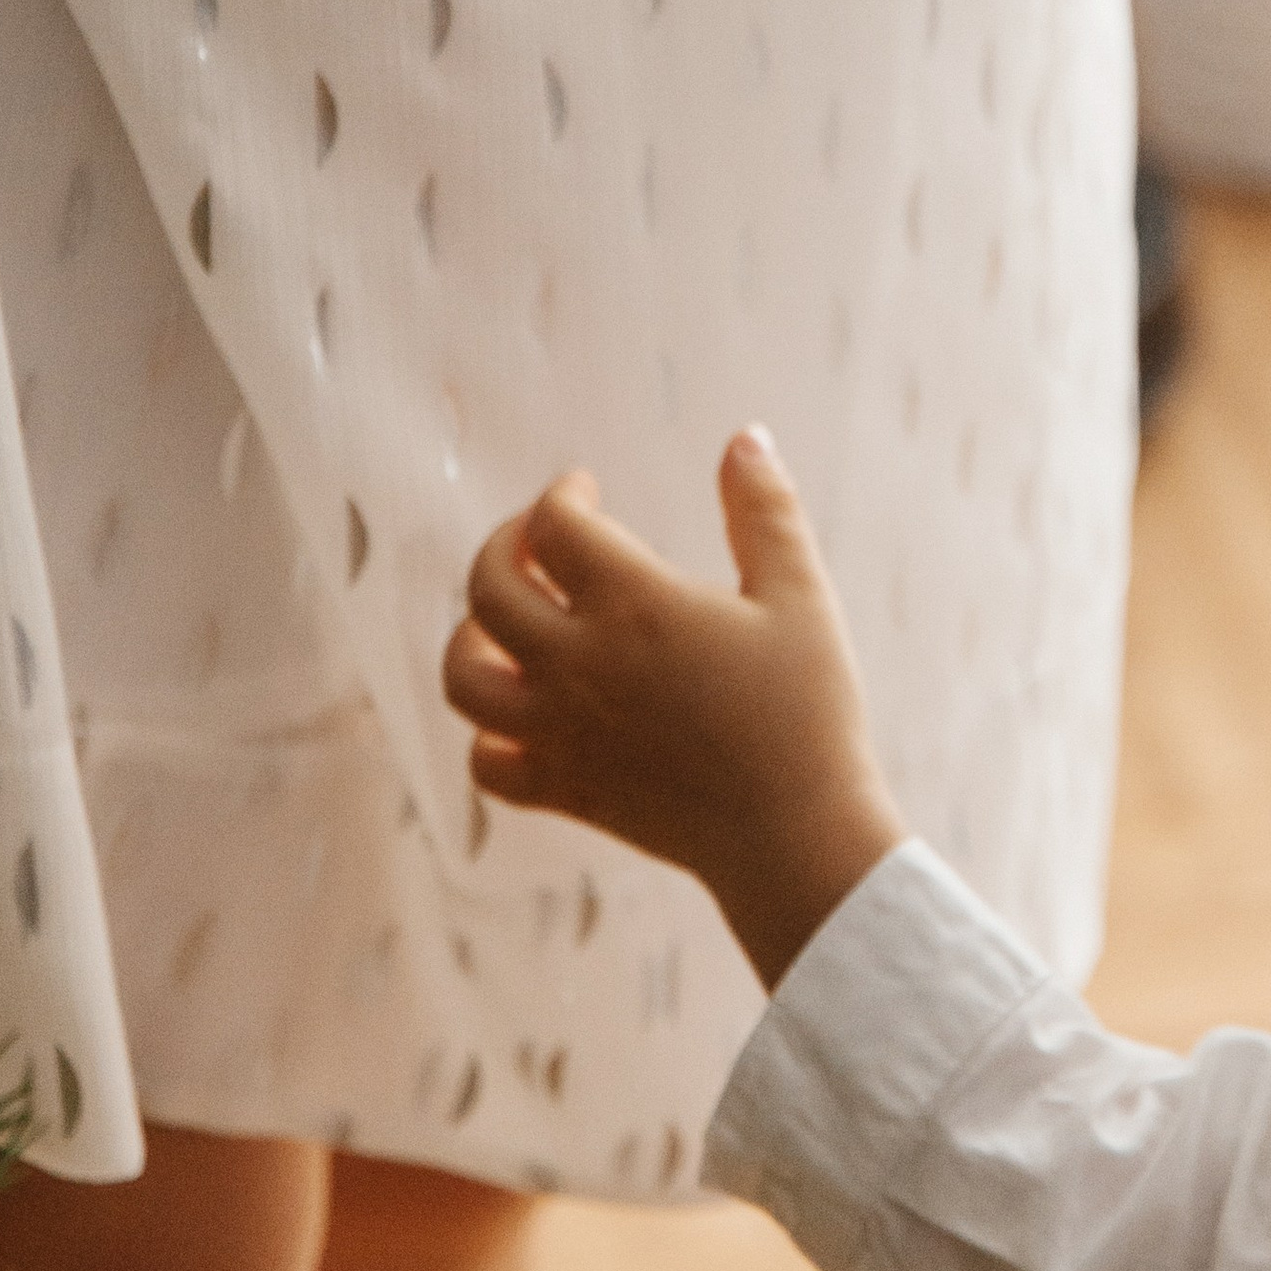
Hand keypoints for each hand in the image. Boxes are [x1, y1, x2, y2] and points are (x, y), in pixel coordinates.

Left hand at [443, 435, 906, 991]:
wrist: (794, 833)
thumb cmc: (806, 710)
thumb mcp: (800, 595)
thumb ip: (765, 512)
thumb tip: (745, 437)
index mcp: (633, 605)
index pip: (554, 525)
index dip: (561, 494)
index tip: (586, 488)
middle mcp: (578, 665)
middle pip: (488, 588)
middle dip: (506, 546)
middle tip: (542, 542)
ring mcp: (560, 733)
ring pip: (464, 677)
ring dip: (474, 635)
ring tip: (515, 622)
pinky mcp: (565, 790)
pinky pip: (489, 763)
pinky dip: (491, 735)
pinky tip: (528, 712)